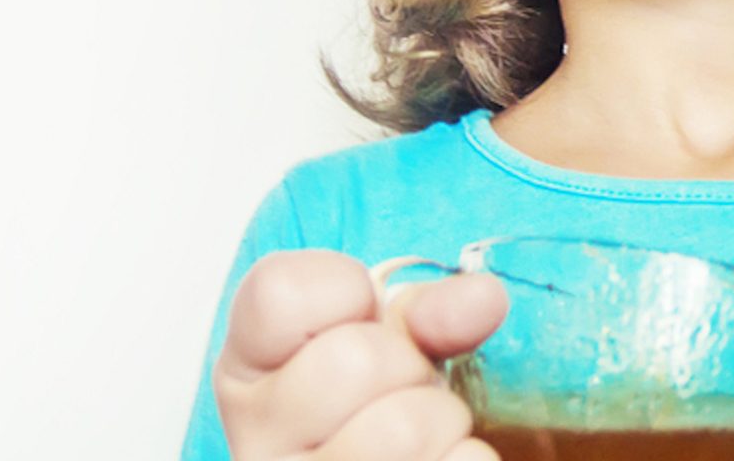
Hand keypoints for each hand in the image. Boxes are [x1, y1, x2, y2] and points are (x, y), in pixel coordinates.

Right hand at [214, 249, 507, 460]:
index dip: (345, 289)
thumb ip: (429, 307)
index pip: (278, 293)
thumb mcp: (392, 338)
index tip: (363, 310)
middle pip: (355, 359)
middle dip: (410, 363)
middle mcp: (255, 440)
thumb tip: (483, 297)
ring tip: (426, 434)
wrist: (396, 460)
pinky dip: (466, 459)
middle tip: (404, 386)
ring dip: (444, 422)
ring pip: (404, 429)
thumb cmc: (385, 401)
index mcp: (250, 368)